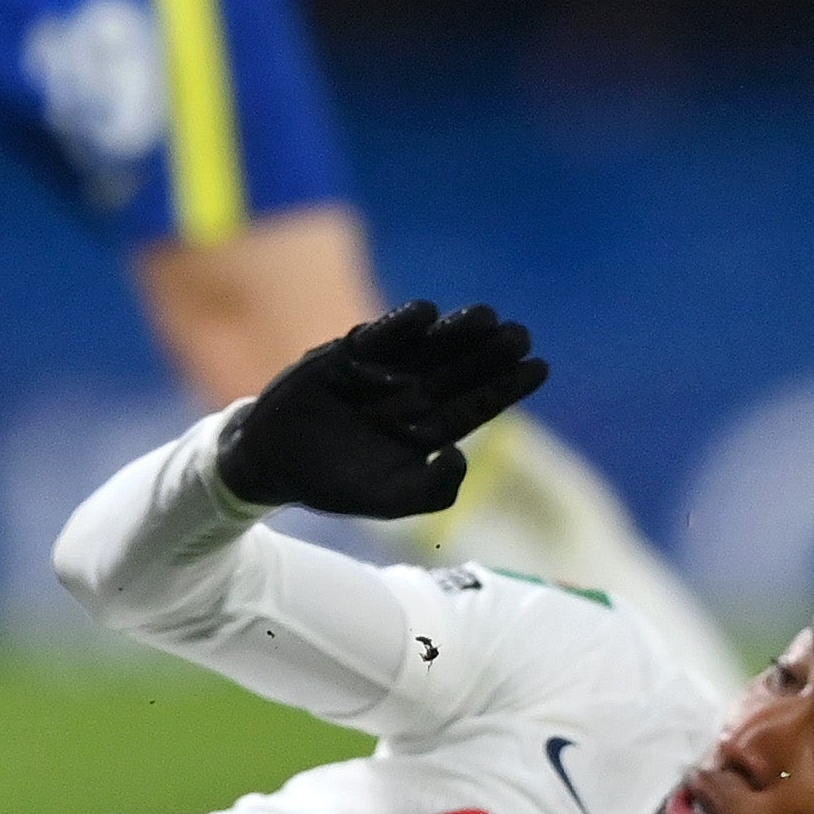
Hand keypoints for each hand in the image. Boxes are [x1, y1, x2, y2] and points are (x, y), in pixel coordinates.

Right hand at [216, 301, 548, 520]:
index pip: (478, 404)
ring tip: (485, 316)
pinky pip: (380, 334)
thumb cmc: (335, 483)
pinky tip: (426, 313)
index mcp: (428, 428)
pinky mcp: (348, 354)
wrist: (273, 464)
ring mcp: (382, 371)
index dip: (509, 386)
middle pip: (461, 368)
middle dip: (491, 352)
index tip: (541, 367)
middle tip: (521, 334)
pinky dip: (401, 324)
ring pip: (429, 346)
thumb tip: (461, 455)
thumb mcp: (388, 501)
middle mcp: (412, 394)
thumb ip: (433, 492)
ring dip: (457, 331)